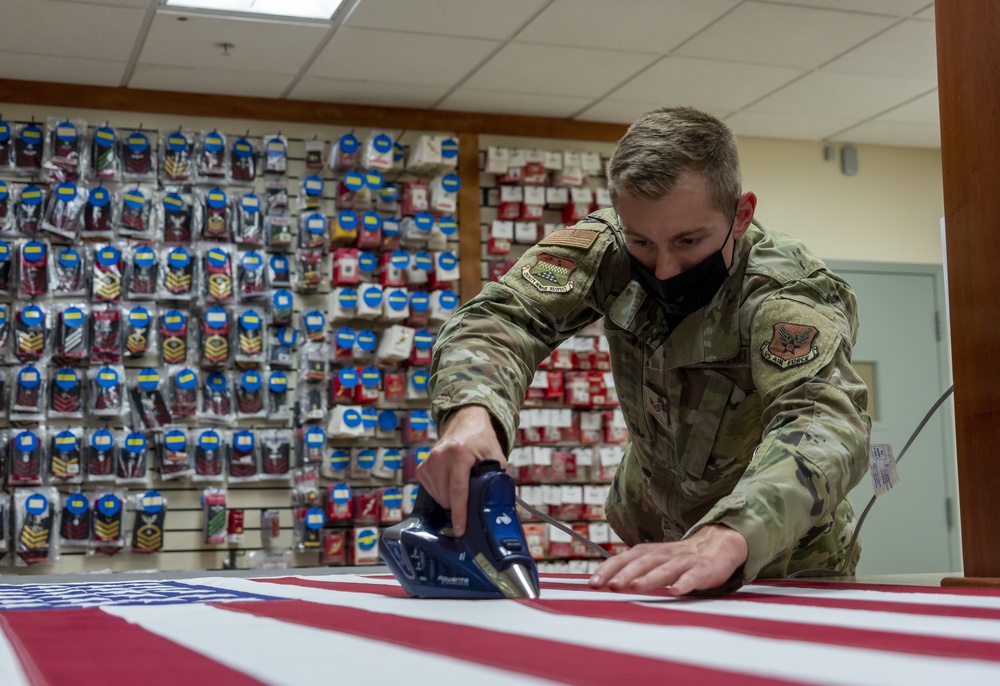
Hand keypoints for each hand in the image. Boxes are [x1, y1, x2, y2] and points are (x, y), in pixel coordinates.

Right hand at [417, 406, 505, 536]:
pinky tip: (450, 483)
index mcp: (460, 453)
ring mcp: (429, 461)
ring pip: (438, 497)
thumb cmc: (482, 442)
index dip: (460, 513)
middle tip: (472, 497)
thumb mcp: (497, 457)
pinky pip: (430, 491)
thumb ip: (498, 478)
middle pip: (447, 498)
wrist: (465, 424)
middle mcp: (440, 456)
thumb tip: (500, 505)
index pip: (458, 490)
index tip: (460, 530)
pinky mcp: (422, 467)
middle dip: (459, 505)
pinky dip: (441, 493)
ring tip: (461, 486)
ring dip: (450, 499)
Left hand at [589, 525, 748, 594]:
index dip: (608, 569)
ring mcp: (683, 562)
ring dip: (649, 578)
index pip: (624, 558)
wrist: (717, 546)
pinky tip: (675, 591)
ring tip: (635, 587)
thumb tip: (605, 581)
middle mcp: (664, 554)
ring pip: (664, 569)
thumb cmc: (679, 558)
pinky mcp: (703, 570)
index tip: (593, 583)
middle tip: (610, 585)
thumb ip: (633, 569)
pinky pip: (692, 577)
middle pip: (642, 562)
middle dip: (625, 574)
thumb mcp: (654, 560)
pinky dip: (683, 583)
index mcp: (649, 552)